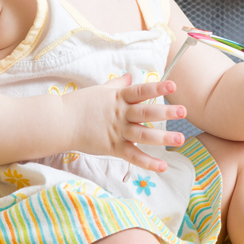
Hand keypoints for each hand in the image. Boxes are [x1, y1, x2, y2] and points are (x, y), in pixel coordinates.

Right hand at [69, 74, 186, 172]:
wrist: (60, 122)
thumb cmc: (80, 104)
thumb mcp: (100, 90)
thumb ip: (118, 84)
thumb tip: (130, 77)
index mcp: (118, 98)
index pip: (141, 92)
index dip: (157, 89)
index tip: (173, 86)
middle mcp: (121, 114)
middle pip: (146, 113)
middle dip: (165, 113)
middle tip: (183, 111)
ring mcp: (117, 132)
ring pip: (143, 135)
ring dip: (162, 138)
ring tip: (180, 139)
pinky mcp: (112, 148)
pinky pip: (132, 156)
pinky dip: (147, 162)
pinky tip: (162, 166)